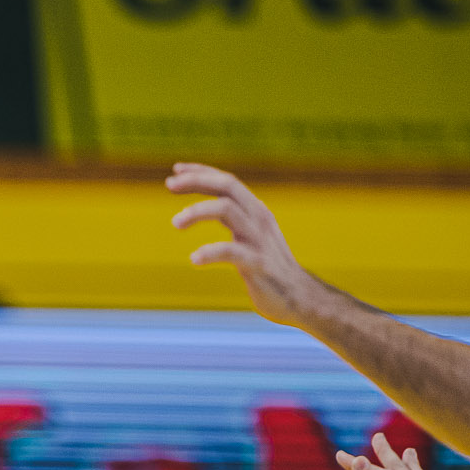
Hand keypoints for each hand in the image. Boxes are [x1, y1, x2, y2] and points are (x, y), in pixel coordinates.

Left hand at [168, 163, 325, 327]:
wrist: (300, 298)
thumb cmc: (270, 268)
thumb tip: (213, 208)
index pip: (227, 181)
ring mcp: (259, 240)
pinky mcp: (258, 264)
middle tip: (169, 184)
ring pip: (227, 210)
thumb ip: (235, 220)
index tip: (175, 171)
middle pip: (227, 187)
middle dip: (197, 181)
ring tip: (175, 223)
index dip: (201, 172)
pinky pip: (231, 251)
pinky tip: (194, 259)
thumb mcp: (252, 236)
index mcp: (255, 211)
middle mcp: (258, 219)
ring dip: (197, 211)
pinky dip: (210, 251)